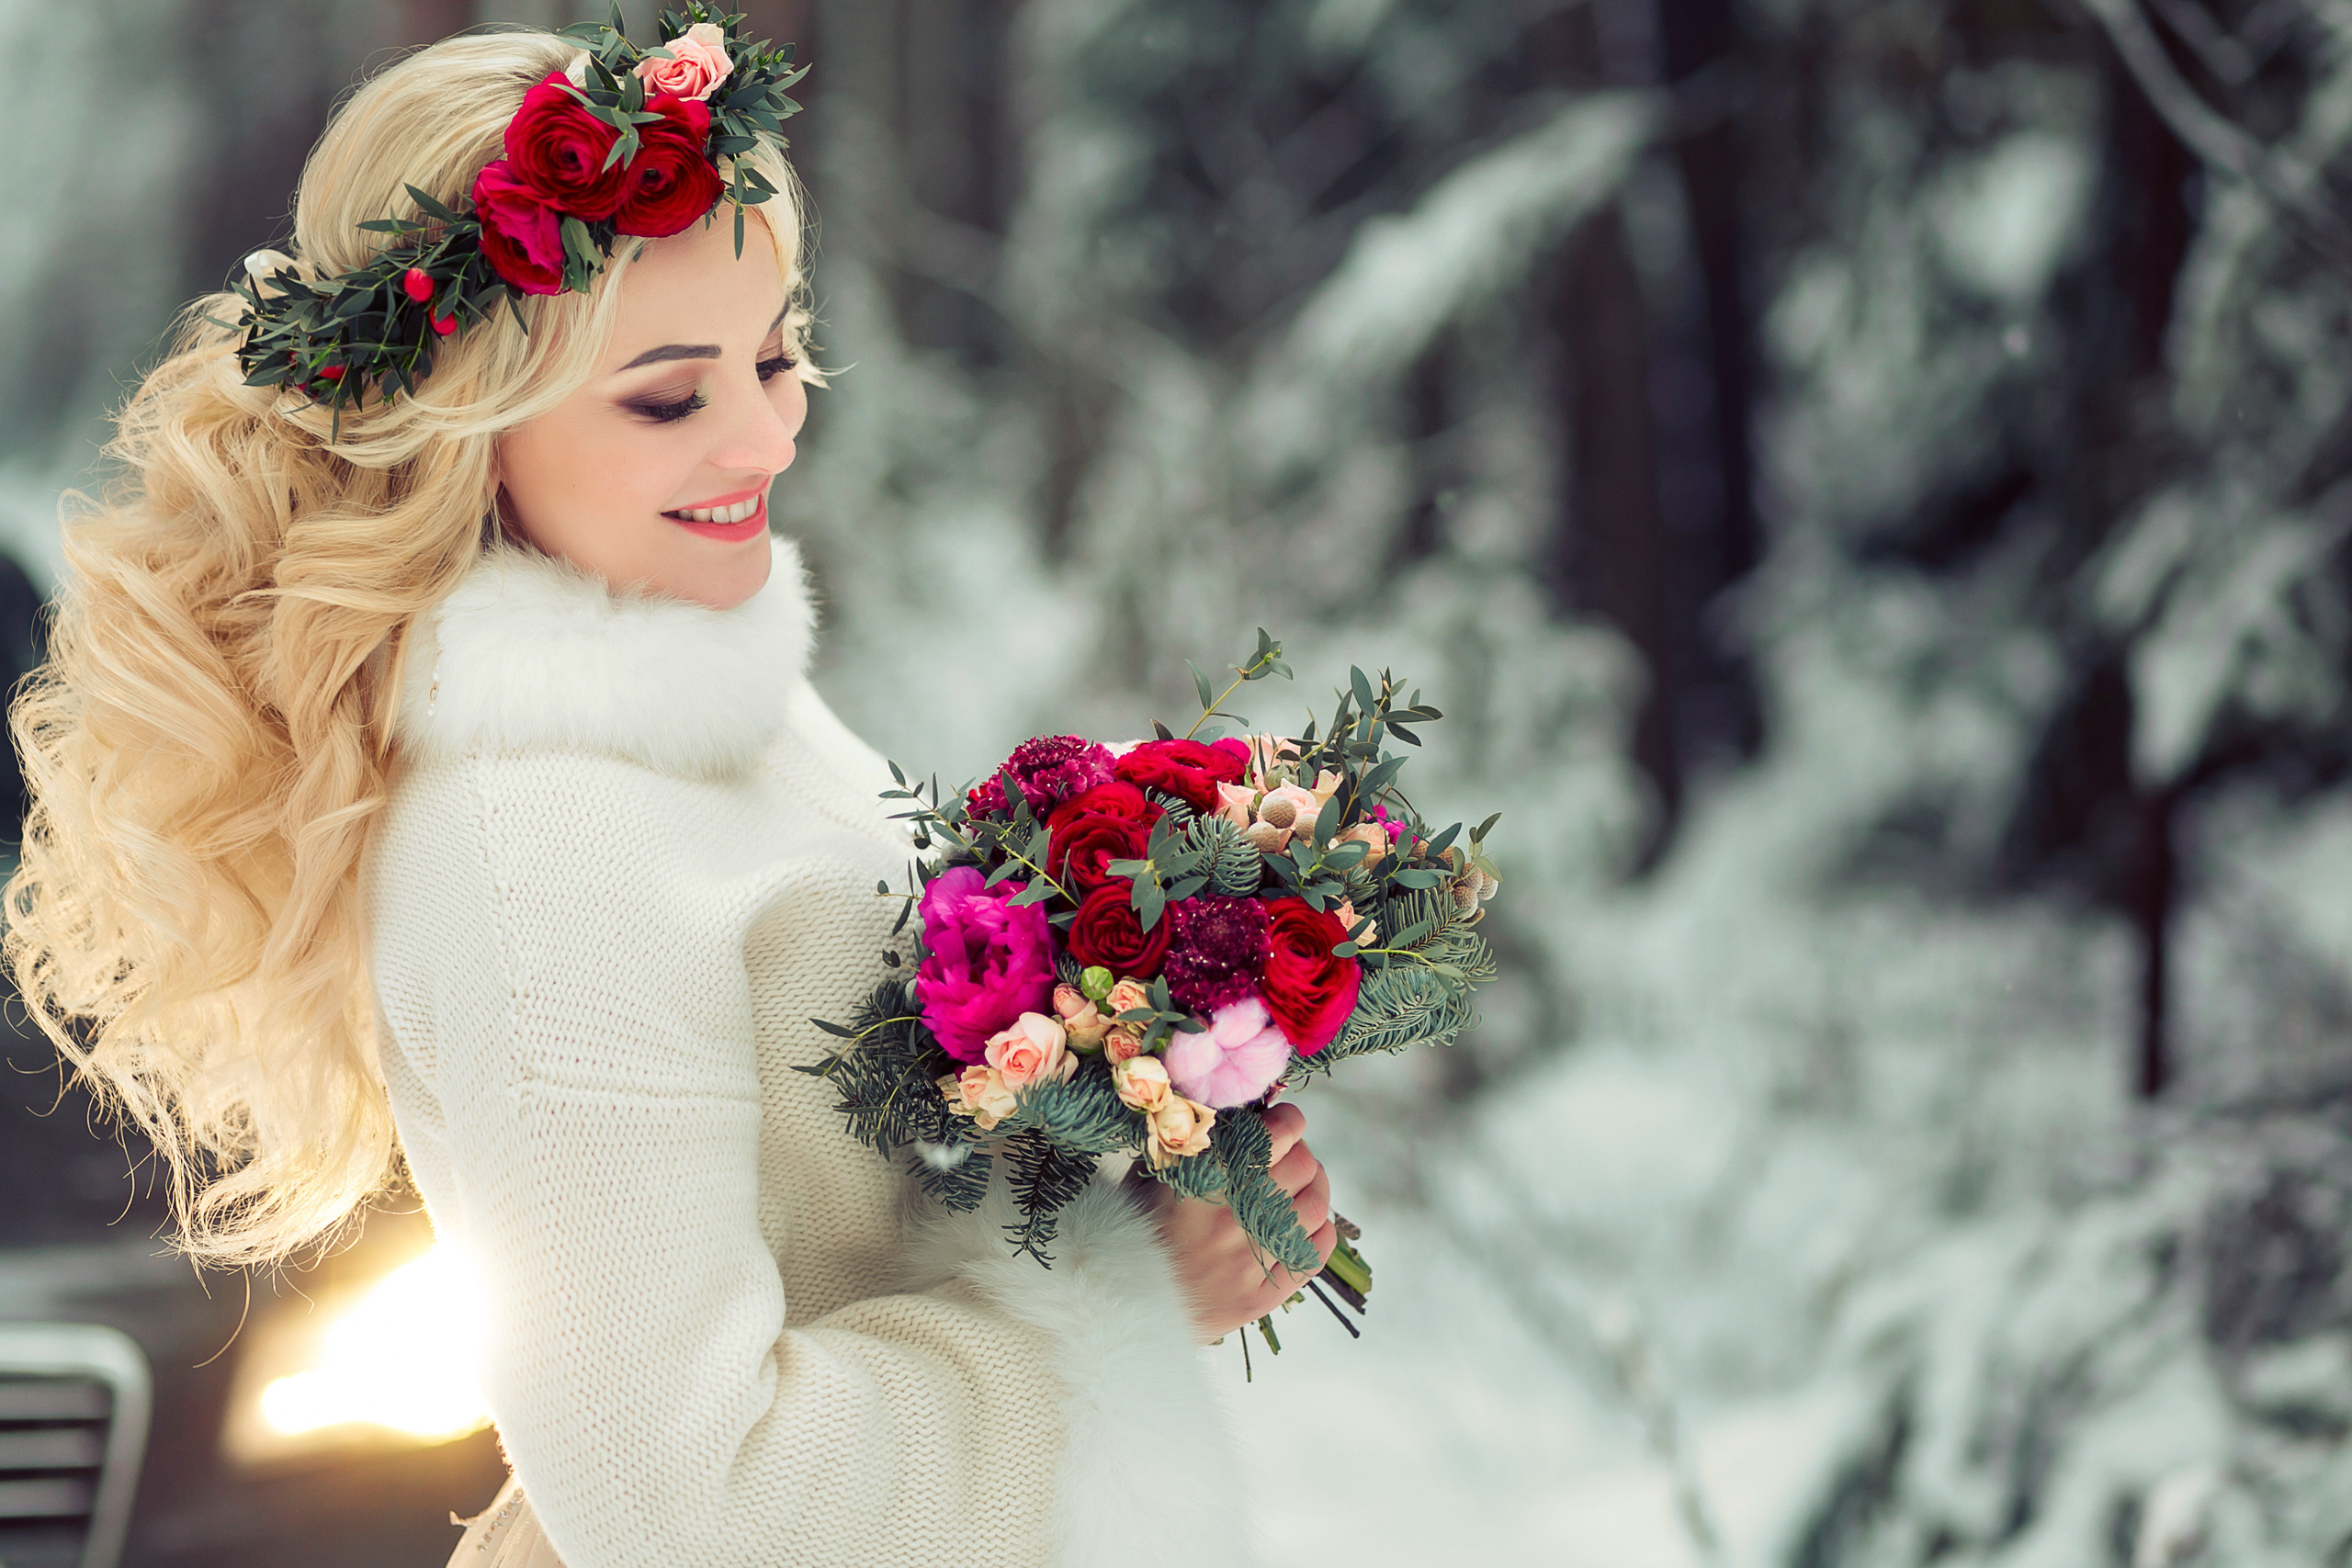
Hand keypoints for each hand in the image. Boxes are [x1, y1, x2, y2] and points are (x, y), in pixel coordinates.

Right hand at [1133, 1101, 1338, 1341]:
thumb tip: (1237, 1112)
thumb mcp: (1151, 1174)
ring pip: (1314, 1207)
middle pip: (1302, 1166)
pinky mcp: (1261, 1296)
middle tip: (1290, 1154)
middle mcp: (1232, 1215)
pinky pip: (1314, 1254)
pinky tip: (1305, 1224)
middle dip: (1302, 1152)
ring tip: (1302, 1185)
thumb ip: (1190, 1141)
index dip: (1289, 1121)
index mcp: (1206, 1178)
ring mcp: (1250, 1258)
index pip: (1277, 1134)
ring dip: (1315, 1188)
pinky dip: (1320, 1231)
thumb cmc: (1132, 1232)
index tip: (1285, 1121)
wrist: (1121, 1304)